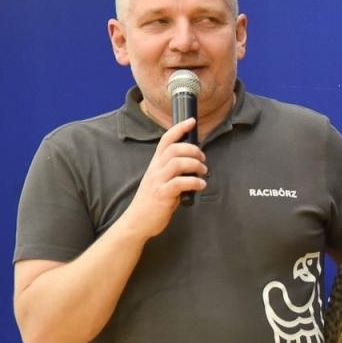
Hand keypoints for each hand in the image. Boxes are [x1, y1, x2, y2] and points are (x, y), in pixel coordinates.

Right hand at [120, 117, 205, 239]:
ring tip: (203, 172)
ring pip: (178, 163)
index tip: (192, 121)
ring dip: (196, 165)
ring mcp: (158, 181)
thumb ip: (174, 171)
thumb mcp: (162, 181)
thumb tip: (195, 164)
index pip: (165, 140)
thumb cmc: (153, 201)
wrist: (138, 221)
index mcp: (155, 164)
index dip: (179, 129)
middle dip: (193, 150)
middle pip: (174, 149)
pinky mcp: (162, 194)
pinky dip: (195, 182)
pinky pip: (180, 182)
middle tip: (203, 159)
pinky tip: (201, 185)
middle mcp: (155, 169)